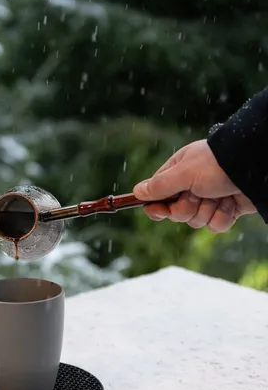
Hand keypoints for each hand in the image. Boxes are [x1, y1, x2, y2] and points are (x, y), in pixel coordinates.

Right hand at [133, 140, 256, 232]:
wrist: (253, 168)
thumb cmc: (216, 164)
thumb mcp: (184, 173)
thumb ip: (160, 185)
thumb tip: (137, 192)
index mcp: (179, 173)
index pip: (159, 195)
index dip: (157, 206)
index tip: (157, 212)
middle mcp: (192, 186)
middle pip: (176, 212)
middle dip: (187, 208)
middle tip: (196, 195)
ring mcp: (210, 199)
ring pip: (196, 221)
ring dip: (207, 211)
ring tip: (218, 196)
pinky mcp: (226, 210)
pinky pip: (215, 225)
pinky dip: (222, 217)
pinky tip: (229, 204)